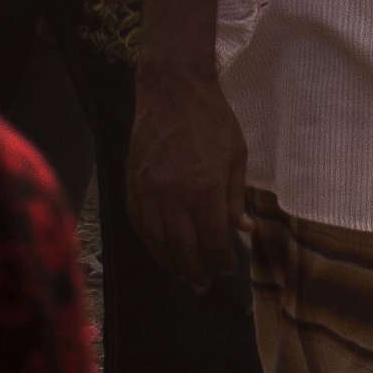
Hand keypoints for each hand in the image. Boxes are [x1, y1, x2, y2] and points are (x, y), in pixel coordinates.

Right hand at [127, 55, 247, 290]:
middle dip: (196, 270)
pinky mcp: (131, 186)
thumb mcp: (237, 155)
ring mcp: (147, 193)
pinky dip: (150, 243)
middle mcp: (172, 196)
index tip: (229, 268)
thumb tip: (241, 231)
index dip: (222, 260)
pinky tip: (161, 250)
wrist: (172, 90)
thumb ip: (235, 197)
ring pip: (156, 242)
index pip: (213, 240)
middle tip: (204, 283)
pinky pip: (139, 226)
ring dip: (171, 263)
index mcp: (204, 188)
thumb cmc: (213, 119)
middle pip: (182, 249)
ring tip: (184, 275)